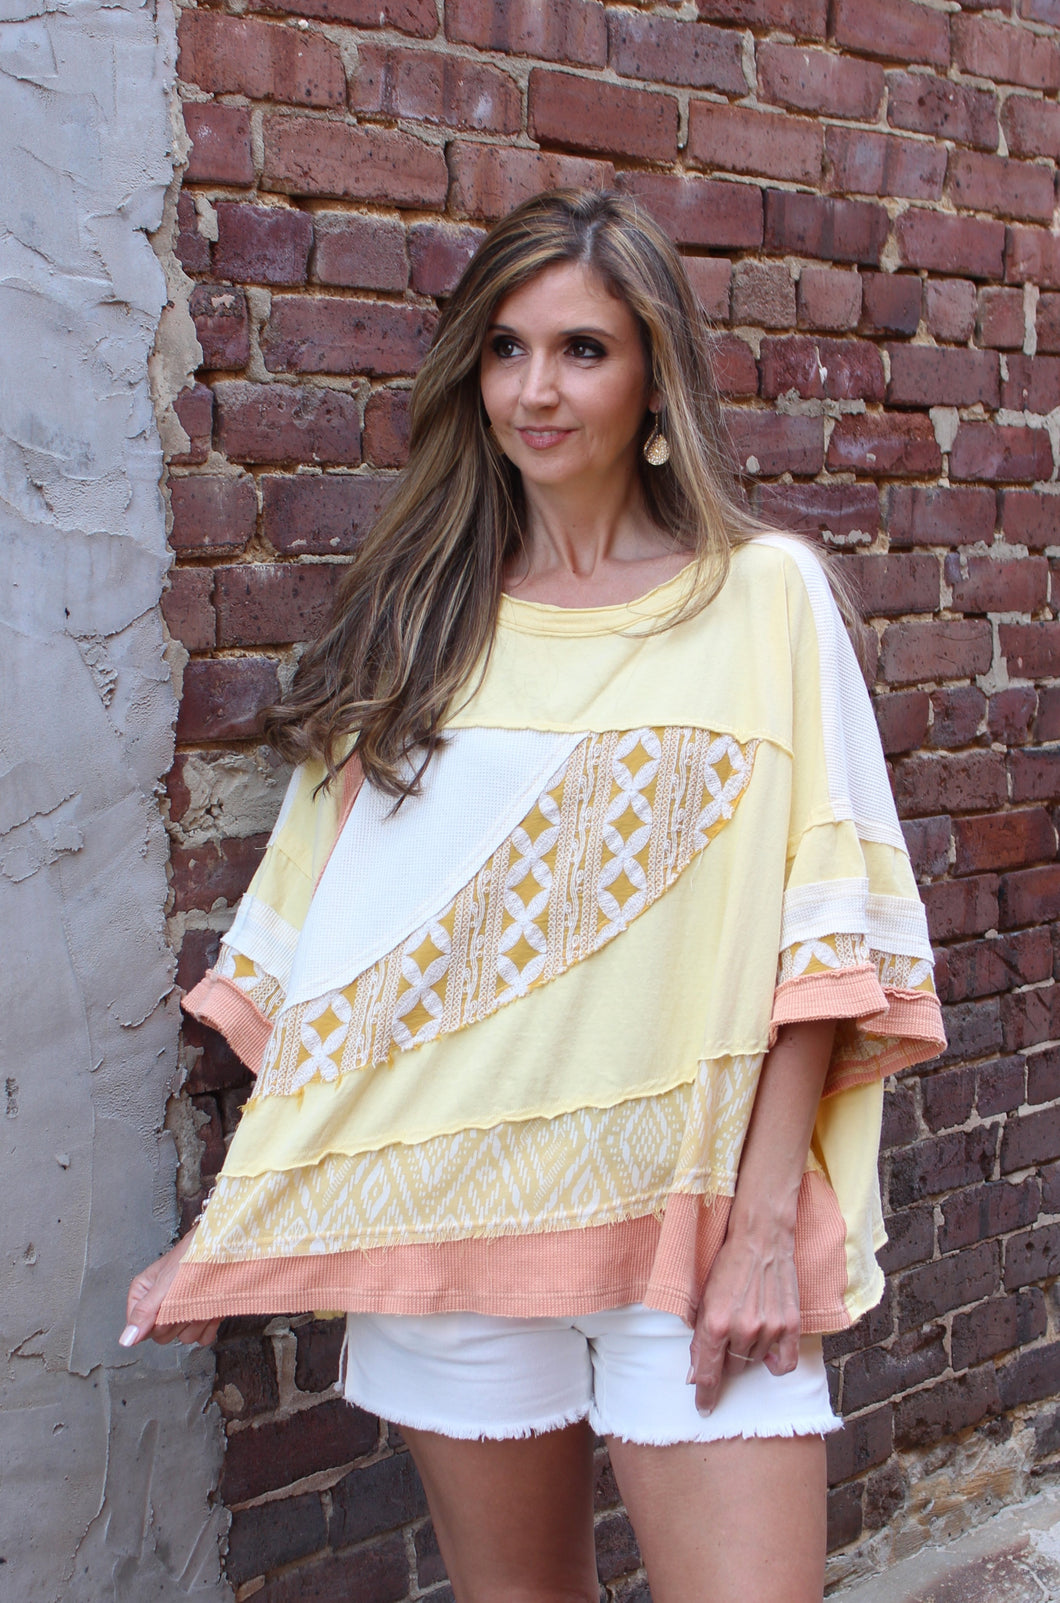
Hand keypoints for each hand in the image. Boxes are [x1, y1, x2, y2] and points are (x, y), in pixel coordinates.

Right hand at [120, 1231, 219, 1348]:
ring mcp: (181, 1312)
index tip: (167, 1304)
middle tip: (187, 1298)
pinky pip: (202, 1337)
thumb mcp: (165, 1284)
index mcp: (142, 1294)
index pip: (140, 1328)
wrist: (224, 1247)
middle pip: (162, 1335)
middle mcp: (159, 1305)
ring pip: (183, 1338)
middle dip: (177, 1319)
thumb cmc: (193, 1256)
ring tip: (203, 1299)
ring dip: (197, 1321)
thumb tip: (125, 1340)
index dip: (156, 1320)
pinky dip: (210, 1325)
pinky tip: (213, 1307)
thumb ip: (145, 1313)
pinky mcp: (201, 1317)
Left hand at [687, 1225, 800, 1414]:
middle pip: (732, 1368)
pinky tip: (769, 1354)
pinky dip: (776, 1364)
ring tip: (748, 1323)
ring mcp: (769, 1329)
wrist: (760, 1240)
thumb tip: (696, 1377)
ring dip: (750, 1352)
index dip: (705, 1394)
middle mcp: (742, 1330)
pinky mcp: (790, 1325)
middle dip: (727, 1357)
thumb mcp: (704, 1299)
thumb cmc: (728, 1266)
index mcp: (715, 1323)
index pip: (708, 1373)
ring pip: (755, 1363)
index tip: (703, 1408)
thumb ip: (701, 1339)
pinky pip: (785, 1363)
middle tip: (730, 1333)